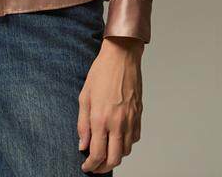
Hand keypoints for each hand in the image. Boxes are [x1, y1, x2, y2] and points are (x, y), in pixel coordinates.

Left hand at [77, 37, 142, 172]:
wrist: (121, 57)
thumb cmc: (101, 72)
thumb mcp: (84, 96)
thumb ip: (82, 123)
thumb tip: (83, 145)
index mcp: (100, 118)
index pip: (97, 154)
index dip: (91, 165)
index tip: (86, 167)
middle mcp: (117, 123)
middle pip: (113, 159)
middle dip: (102, 168)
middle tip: (95, 166)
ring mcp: (130, 120)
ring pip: (125, 151)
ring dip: (115, 156)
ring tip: (105, 151)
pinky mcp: (139, 115)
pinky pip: (134, 139)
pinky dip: (125, 144)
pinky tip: (117, 138)